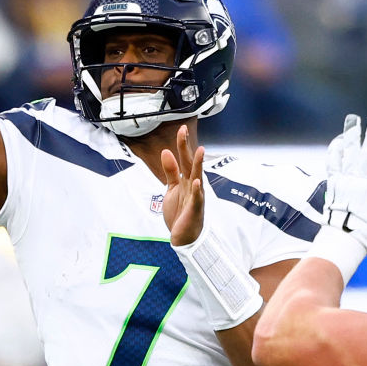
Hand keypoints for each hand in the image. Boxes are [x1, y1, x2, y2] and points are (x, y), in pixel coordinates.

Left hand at [161, 125, 204, 245]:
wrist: (184, 237)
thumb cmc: (180, 212)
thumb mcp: (171, 189)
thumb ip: (170, 171)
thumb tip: (166, 152)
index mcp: (186, 180)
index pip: (184, 159)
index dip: (182, 144)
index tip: (181, 128)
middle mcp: (192, 185)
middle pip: (190, 163)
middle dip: (186, 147)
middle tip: (184, 130)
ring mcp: (195, 197)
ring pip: (197, 177)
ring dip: (198, 165)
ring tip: (199, 151)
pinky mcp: (195, 209)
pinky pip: (197, 199)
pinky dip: (197, 190)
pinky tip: (196, 182)